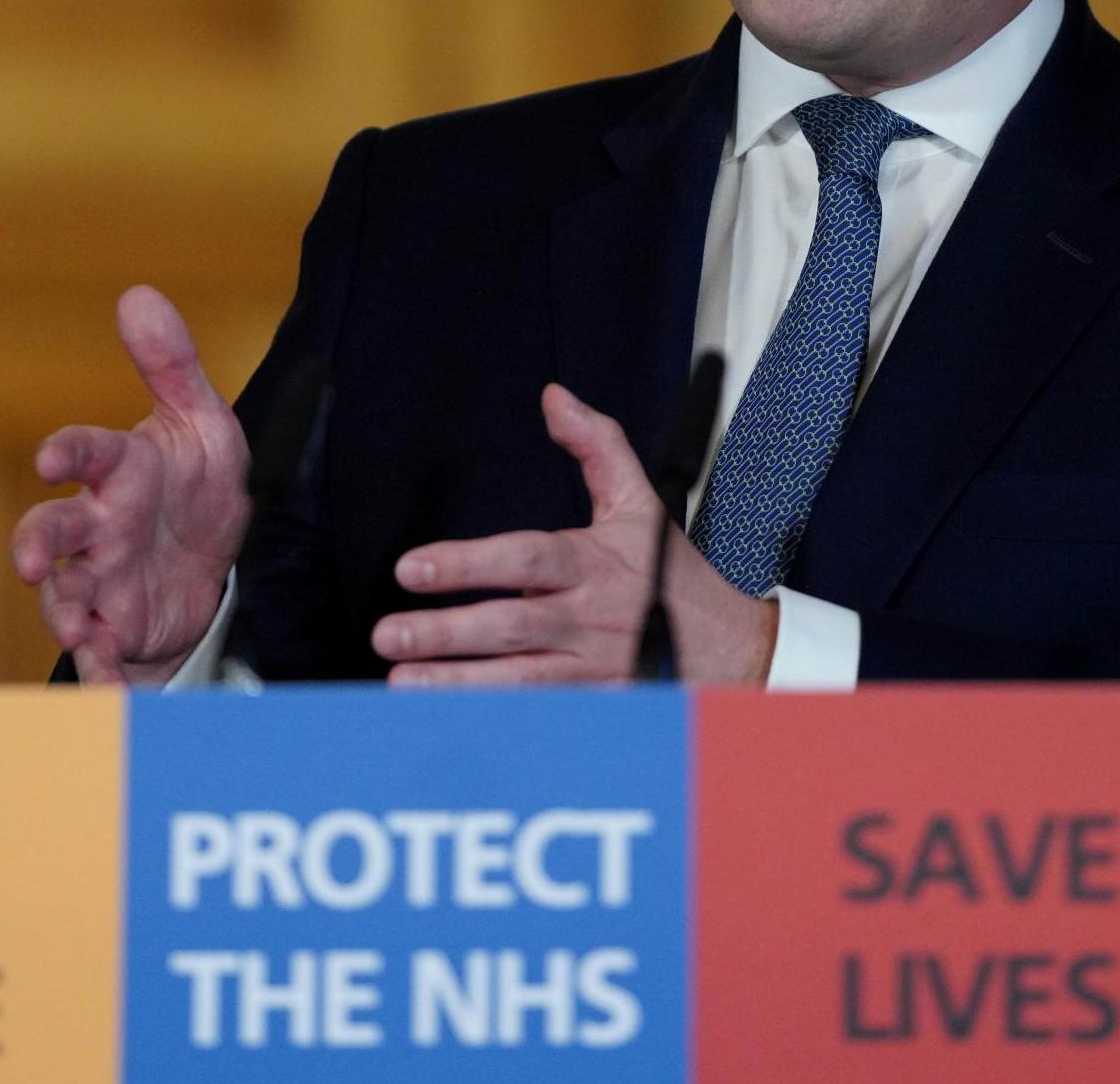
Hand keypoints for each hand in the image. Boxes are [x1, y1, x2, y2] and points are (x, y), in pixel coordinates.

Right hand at [10, 286, 248, 684]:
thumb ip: (171, 365)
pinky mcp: (118, 628)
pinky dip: (101, 669)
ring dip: (66, 615)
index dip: (66, 453)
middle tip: (30, 562)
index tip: (51, 458)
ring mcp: (102, 582)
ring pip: (65, 597)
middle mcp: (98, 528)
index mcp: (120, 472)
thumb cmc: (195, 483)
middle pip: (51, 533)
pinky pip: (100, 654)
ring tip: (81, 631)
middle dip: (35, 546)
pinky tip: (109, 680)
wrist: (217, 560)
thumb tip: (138, 293)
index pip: (86, 454)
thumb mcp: (202, 423)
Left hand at [372, 384, 779, 686]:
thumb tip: (556, 401)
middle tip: (390, 632)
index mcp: (592, 565)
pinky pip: (536, 715)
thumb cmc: (673, 577)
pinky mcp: (594, 707)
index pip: (522, 561)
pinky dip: (492, 718)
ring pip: (515, 680)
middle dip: (445, 632)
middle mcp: (587, 620)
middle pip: (509, 626)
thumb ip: (596, 445)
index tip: (412, 569)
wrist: (729, 650)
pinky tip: (446, 718)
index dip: (465, 564)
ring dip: (455, 682)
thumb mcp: (640, 502)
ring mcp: (590, 670)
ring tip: (402, 681)